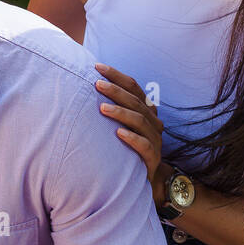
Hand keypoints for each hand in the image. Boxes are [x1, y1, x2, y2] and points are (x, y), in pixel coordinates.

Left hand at [93, 62, 163, 178]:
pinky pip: (144, 145)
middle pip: (136, 101)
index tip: (97, 67)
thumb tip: (88, 85)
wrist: (147, 178)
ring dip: (121, 112)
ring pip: (140, 121)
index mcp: (146, 109)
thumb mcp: (122, 124)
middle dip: (116, 91)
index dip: (117, 76)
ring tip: (102, 108)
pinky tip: (118, 133)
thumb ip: (112, 106)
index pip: (133, 87)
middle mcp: (153, 121)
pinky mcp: (153, 157)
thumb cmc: (128, 146)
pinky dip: (132, 138)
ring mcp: (155, 139)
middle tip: (97, 84)